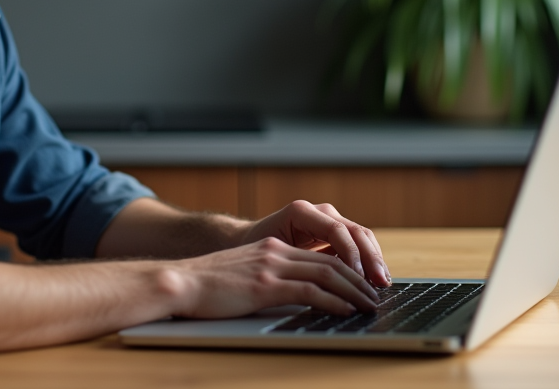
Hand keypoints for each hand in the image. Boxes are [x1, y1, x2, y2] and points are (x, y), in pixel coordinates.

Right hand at [167, 236, 379, 318]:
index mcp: (272, 248)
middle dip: (360, 279)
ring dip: (354, 290)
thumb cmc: (206, 286)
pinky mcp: (265, 285)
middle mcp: (276, 252)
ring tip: (370, 305)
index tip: (365, 285)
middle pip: (331, 261)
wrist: (180, 282)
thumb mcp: (243, 275)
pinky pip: (310, 290)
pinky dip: (334, 300)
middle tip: (378, 296)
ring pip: (327, 273)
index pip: (321, 255)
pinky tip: (346, 310)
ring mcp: (271, 266)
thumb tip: (293, 296)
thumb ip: (268, 279)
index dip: (348, 269)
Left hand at [239, 200, 390, 287]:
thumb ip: (295, 263)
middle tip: (381, 283)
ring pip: (362, 237)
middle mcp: (319, 212)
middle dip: (371, 258)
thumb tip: (321, 284)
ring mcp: (329, 220)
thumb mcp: (272, 255)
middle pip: (355, 232)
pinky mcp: (335, 233)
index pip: (337, 231)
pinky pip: (358, 244)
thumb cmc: (256, 249)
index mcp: (301, 212)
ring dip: (375, 260)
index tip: (359, 277)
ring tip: (383, 283)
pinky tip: (376, 279)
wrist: (247, 240)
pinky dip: (369, 261)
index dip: (351, 255)